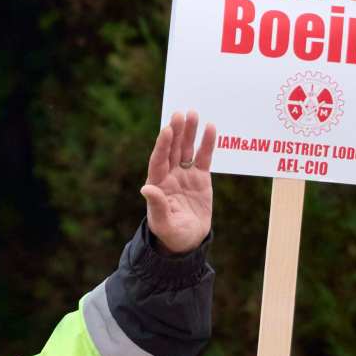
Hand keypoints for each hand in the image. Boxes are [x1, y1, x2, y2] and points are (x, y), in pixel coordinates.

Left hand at [141, 110, 216, 253]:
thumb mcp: (163, 223)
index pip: (159, 160)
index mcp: (157, 185)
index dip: (162, 145)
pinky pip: (204, 157)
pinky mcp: (200, 177)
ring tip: (193, 113)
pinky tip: (210, 127)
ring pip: (186, 149)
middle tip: (180, 113)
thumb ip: (157, 206)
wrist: (187, 241)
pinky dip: (207, 143)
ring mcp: (184, 175)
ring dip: (189, 132)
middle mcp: (169, 176)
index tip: (167, 130)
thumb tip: (146, 188)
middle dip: (176, 132)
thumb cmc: (171, 235)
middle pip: (172, 149)